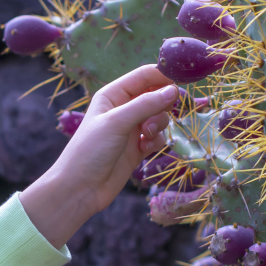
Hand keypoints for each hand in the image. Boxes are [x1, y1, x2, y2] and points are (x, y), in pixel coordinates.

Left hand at [20, 65, 177, 248]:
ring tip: (146, 137)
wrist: (81, 188)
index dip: (164, 76)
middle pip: (156, 96)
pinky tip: (144, 150)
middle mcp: (124, 108)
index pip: (145, 76)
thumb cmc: (91, 150)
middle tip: (162, 113)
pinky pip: (158, 137)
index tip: (184, 81)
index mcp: (114, 95)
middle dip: (163, 105)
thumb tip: (174, 90)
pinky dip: (156, 142)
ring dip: (159, 125)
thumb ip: (146, 105)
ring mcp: (133, 129)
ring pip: (160, 117)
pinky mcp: (139, 148)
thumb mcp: (117, 122)